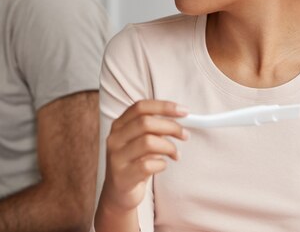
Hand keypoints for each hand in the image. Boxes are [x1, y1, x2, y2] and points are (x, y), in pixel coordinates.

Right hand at [99, 100, 188, 214]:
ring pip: (148, 142)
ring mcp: (116, 157)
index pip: (141, 107)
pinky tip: (162, 166)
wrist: (119, 192)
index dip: (164, 106)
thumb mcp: (142, 141)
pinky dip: (161, 164)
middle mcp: (115, 138)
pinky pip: (148, 165)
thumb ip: (156, 129)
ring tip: (175, 154)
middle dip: (171, 127)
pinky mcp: (122, 176)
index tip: (184, 111)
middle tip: (185, 135)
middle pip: (145, 122)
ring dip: (169, 147)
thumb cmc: (135, 163)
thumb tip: (180, 118)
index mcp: (119, 125)